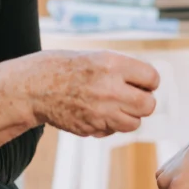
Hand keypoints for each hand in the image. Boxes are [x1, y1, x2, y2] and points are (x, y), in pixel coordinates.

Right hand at [25, 50, 159, 137]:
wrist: (35, 87)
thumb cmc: (69, 68)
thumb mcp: (98, 57)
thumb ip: (125, 70)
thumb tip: (151, 85)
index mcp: (112, 65)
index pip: (152, 78)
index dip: (150, 81)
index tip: (142, 82)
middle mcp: (109, 89)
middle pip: (148, 105)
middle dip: (144, 101)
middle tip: (133, 96)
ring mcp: (101, 112)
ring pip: (135, 123)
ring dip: (129, 116)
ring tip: (115, 105)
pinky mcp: (92, 128)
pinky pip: (114, 131)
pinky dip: (111, 125)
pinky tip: (98, 112)